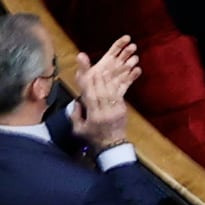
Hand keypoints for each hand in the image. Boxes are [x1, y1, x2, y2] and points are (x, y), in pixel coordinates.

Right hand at [75, 33, 140, 147]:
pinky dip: (125, 79)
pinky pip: (122, 90)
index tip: (82, 65)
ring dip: (114, 72)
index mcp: (93, 115)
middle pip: (101, 87)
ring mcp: (116, 108)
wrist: (111, 146)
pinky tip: (129, 69)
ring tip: (116, 58)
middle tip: (100, 57)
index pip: (88, 93)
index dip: (85, 77)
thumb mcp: (78, 129)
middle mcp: (105, 110)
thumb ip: (75, 114)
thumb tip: (76, 100)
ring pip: (113, 86)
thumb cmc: (92, 138)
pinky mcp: (123, 107)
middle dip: (100, 71)